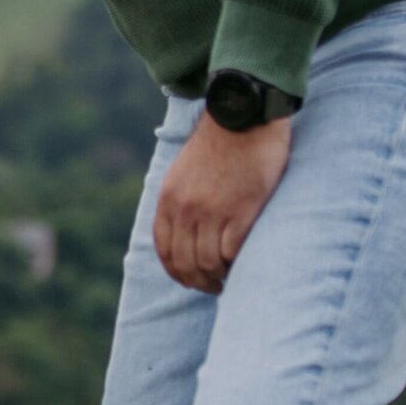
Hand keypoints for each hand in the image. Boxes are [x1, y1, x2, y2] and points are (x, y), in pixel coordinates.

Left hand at [153, 111, 290, 293]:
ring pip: (208, 263)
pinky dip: (235, 264)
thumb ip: (180, 200)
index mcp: (168, 199)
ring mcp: (211, 212)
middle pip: (185, 263)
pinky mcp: (239, 212)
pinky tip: (242, 264)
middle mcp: (184, 209)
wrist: (240, 118)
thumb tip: (183, 231)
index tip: (190, 279)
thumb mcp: (183, 172)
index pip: (164, 250)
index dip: (176, 271)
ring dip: (218, 277)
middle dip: (198, 281)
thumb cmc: (218, 145)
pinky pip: (231, 253)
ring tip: (229, 278)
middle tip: (214, 286)